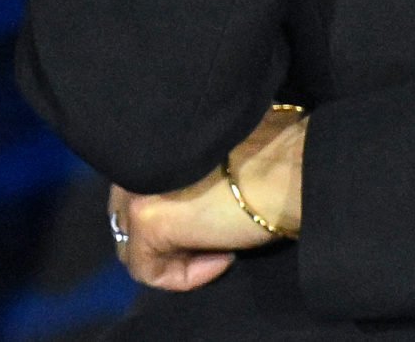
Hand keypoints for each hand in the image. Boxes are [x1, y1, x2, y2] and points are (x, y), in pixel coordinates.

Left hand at [108, 107, 308, 291]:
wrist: (288, 169)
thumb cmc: (272, 158)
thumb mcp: (218, 157)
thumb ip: (190, 169)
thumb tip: (189, 197)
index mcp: (154, 138)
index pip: (138, 187)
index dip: (171, 210)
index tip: (212, 218)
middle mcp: (135, 160)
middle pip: (126, 217)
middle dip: (163, 237)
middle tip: (209, 240)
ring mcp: (136, 188)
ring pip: (133, 246)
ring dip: (175, 257)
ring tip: (220, 248)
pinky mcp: (147, 220)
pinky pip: (148, 269)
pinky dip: (184, 276)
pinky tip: (224, 256)